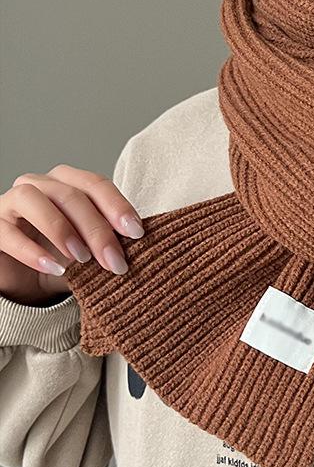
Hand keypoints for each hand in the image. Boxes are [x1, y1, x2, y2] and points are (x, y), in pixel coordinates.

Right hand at [0, 164, 143, 305]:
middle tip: (115, 261)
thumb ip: (112, 242)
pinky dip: (32, 250)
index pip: (95, 184)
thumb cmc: (64, 259)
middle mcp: (39, 185)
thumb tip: (145, 248)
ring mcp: (11, 203)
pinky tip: (53, 268)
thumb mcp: (93, 251)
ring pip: (33, 199)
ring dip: (62, 228)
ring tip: (82, 259)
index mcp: (68, 184)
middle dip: (97, 229)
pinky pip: (6, 231)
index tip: (137, 233)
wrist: (26, 282)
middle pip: (70, 194)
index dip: (117, 205)